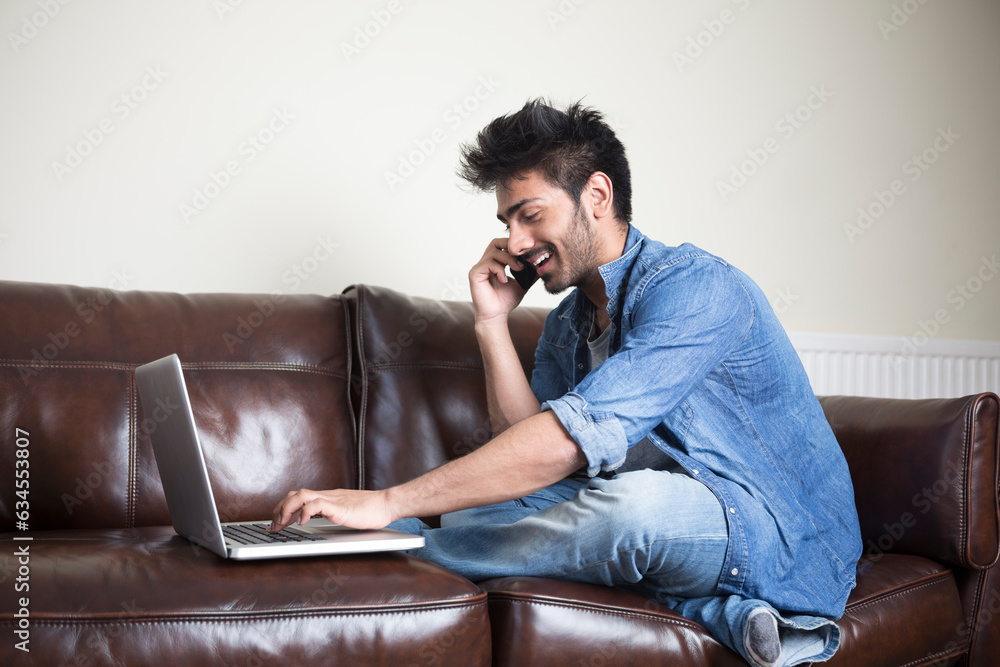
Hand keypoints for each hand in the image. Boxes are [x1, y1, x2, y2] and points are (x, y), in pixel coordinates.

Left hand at [270, 488, 392, 531]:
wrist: (387, 504)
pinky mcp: (339, 507)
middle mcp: (327, 496)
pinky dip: (305, 512)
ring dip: (287, 509)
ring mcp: (332, 500)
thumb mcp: (345, 512)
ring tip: (283, 522)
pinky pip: (316, 505)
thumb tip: (319, 522)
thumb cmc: (371, 510)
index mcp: (327, 498)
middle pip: (294, 494)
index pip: (298, 496)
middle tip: (274, 526)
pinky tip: (302, 522)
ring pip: (301, 495)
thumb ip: (332, 514)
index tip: (277, 522)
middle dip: (279, 509)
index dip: (284, 507)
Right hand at [469, 237, 527, 324]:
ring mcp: (479, 268)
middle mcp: (485, 263)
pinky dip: (499, 270)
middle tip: (525, 251)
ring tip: (518, 269)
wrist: (496, 316)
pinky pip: (488, 264)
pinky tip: (505, 280)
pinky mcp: (475, 274)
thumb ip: (530, 273)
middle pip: (495, 243)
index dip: (514, 244)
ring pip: (494, 252)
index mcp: (495, 263)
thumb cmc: (506, 301)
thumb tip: (543, 264)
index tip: (530, 246)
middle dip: (510, 245)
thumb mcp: (522, 284)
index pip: (502, 245)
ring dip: (509, 259)